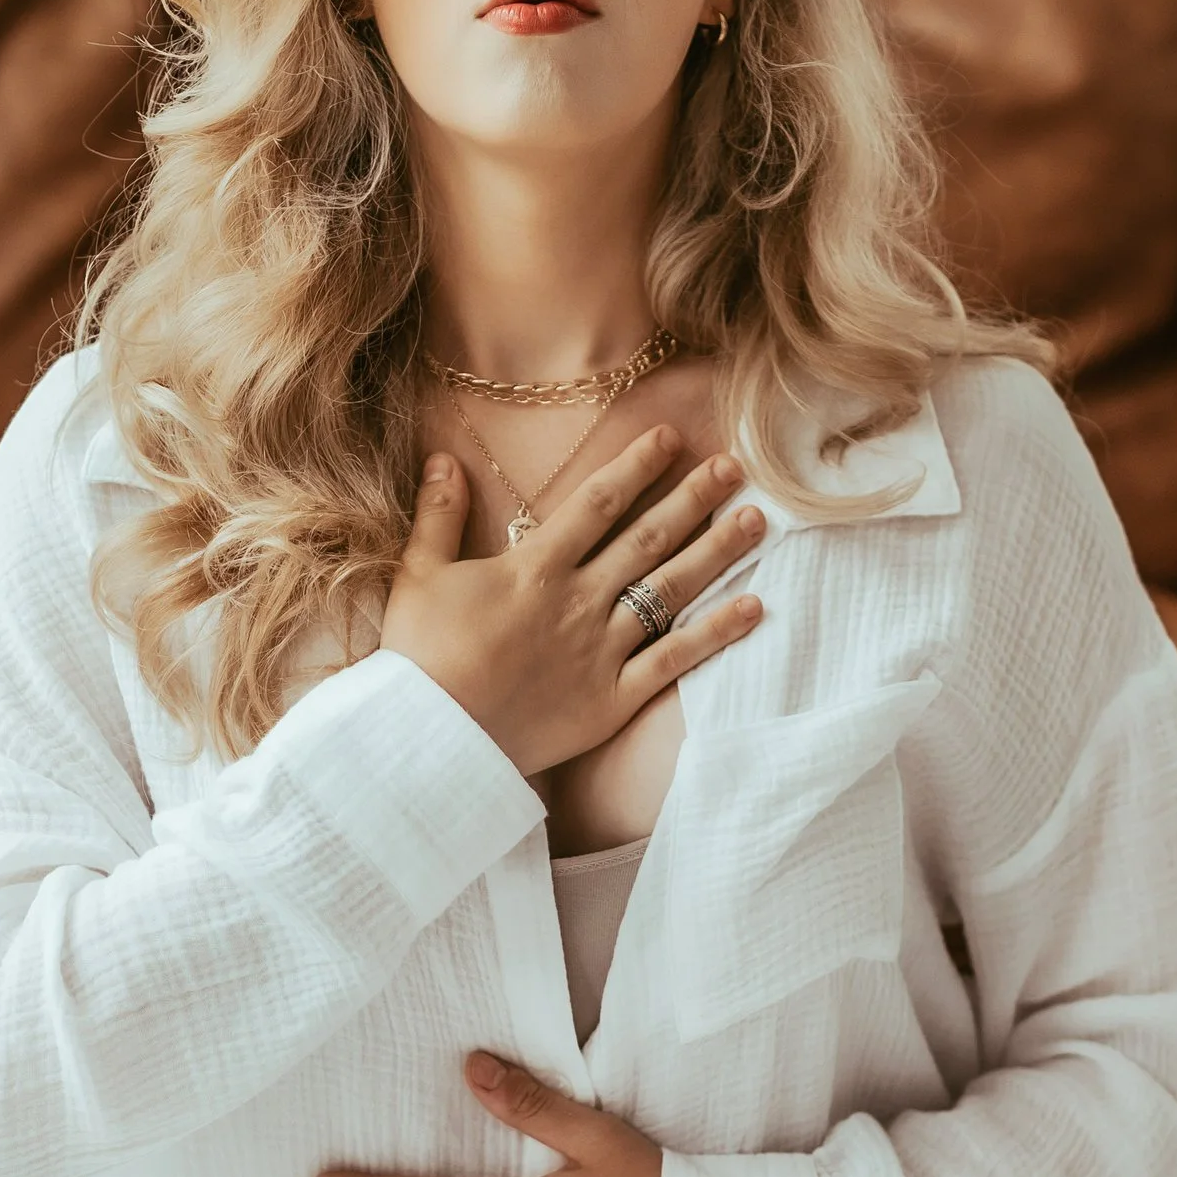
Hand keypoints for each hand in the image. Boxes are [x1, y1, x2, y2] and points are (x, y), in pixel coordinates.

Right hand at [380, 425, 763, 781]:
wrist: (431, 739)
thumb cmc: (419, 658)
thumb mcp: (419, 575)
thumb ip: (439, 515)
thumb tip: (445, 458)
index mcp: (535, 567)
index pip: (598, 502)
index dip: (637, 465)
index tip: (672, 437)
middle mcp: (579, 600)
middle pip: (648, 538)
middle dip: (694, 497)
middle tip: (734, 466)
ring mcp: (601, 650)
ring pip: (670, 590)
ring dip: (717, 552)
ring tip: (757, 520)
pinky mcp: (612, 699)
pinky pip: (675, 661)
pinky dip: (716, 633)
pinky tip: (753, 606)